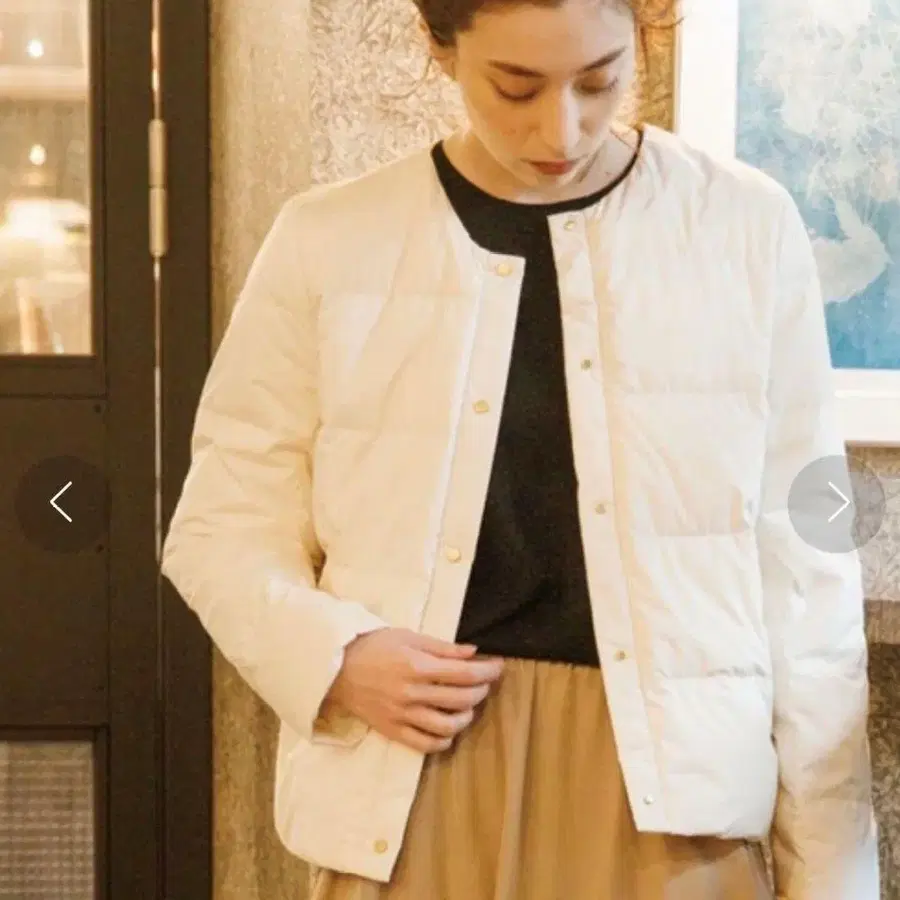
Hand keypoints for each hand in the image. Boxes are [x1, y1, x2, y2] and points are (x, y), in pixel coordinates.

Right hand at [326, 628, 504, 752]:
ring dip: (466, 716)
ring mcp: (402, 715)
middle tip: (485, 683)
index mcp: (417, 666)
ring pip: (447, 726)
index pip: (464, 673)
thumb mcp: (409, 637)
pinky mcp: (393, 730)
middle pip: (461, 699)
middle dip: (481, 691)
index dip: (487, 671)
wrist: (336, 668)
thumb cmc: (374, 646)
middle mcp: (412, 693)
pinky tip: (449, 729)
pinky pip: (426, 744)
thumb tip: (473, 652)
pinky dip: (444, 740)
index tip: (498, 667)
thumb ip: (442, 647)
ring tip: (468, 706)